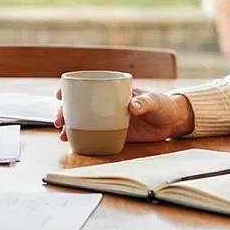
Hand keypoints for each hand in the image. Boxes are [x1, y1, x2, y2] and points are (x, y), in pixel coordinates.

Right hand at [53, 89, 193, 143]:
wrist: (171, 122)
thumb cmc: (163, 105)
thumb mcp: (155, 102)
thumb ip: (144, 102)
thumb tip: (133, 105)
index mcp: (112, 90)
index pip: (86, 85)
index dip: (69, 89)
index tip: (59, 95)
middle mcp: (105, 103)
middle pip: (78, 105)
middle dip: (64, 112)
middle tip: (59, 121)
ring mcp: (106, 119)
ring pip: (82, 121)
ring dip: (69, 127)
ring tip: (62, 135)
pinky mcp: (111, 132)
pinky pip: (92, 135)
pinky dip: (81, 139)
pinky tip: (73, 144)